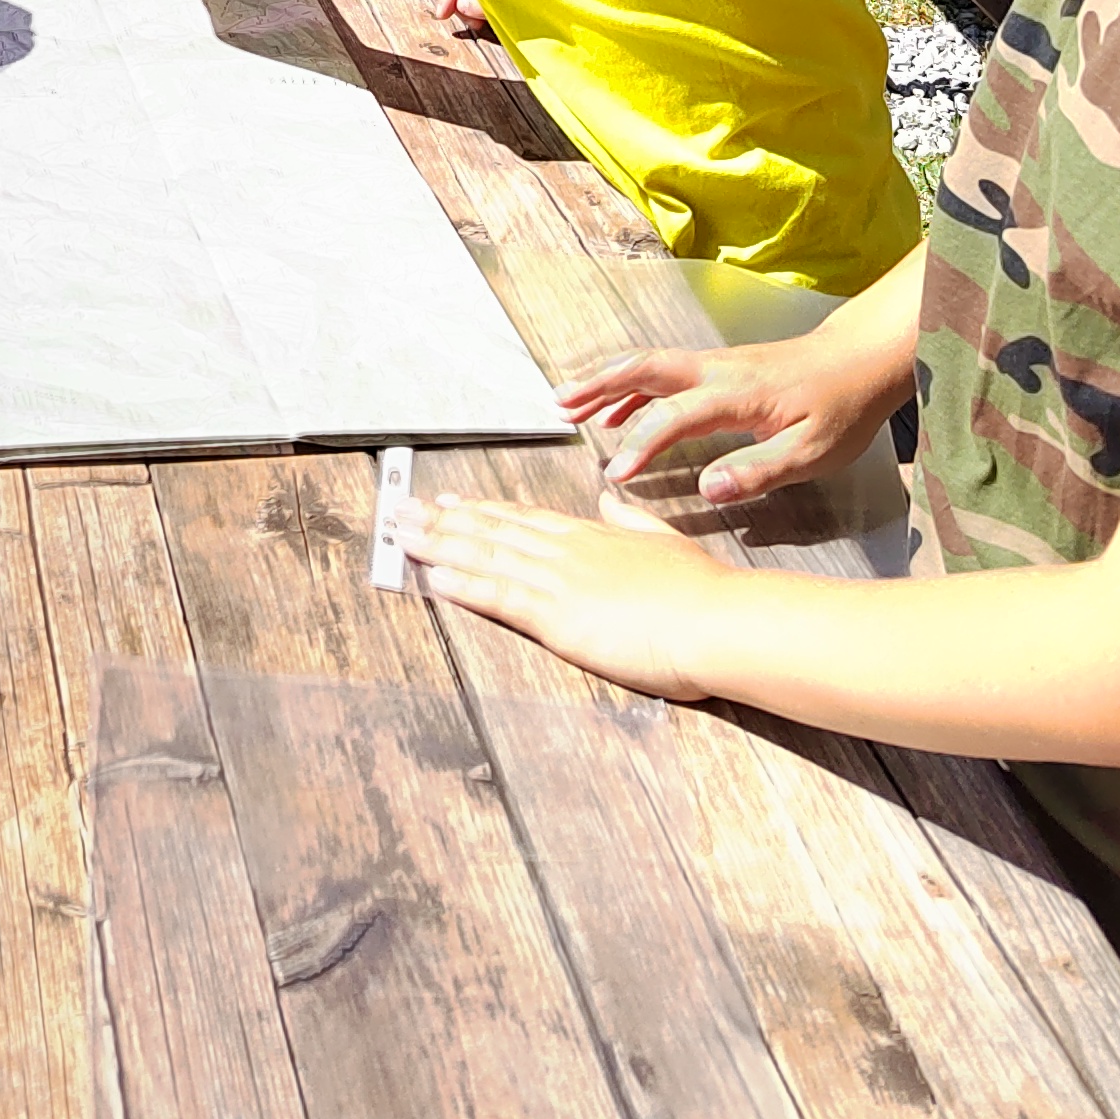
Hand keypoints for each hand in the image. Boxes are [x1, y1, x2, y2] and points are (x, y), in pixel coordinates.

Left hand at [393, 494, 741, 701]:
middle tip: (401, 511)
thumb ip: (632, 519)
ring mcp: (559, 581)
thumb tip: (610, 498)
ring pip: (486, 556)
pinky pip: (498, 596)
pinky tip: (433, 576)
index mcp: (592, 536)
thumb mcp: (664, 540)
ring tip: (401, 536)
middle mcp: (567, 552)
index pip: (524, 519)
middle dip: (442, 522)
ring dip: (438, 546)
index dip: (482, 511)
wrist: (718, 620)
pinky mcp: (558, 617)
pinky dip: (462, 584)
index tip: (448, 502)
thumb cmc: (702, 591)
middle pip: (493, 531)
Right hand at [558, 331, 906, 505]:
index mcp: (737, 396)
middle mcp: (717, 371)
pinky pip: (665, 370)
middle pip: (645, 369)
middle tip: (560, 405)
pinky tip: (619, 409)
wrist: (862, 359)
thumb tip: (707, 489)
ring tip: (570, 402)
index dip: (641, 445)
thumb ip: (759, 471)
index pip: (674, 417)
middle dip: (598, 385)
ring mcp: (716, 364)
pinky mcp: (720, 368)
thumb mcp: (812, 452)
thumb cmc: (841, 408)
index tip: (616, 473)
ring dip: (607, 380)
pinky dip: (632, 385)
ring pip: (649, 364)